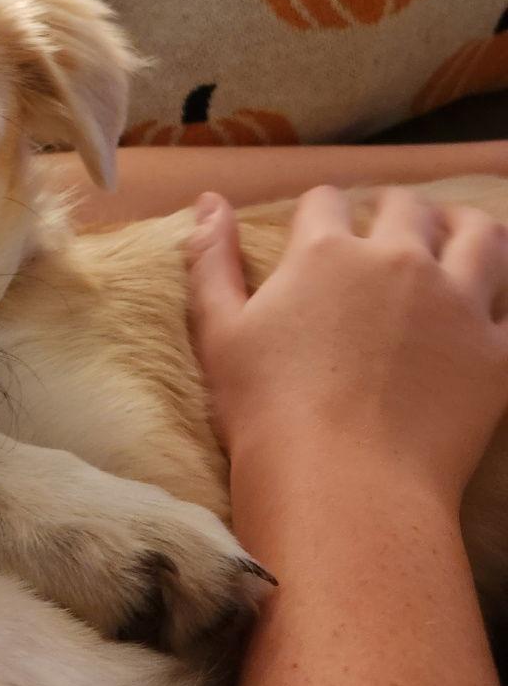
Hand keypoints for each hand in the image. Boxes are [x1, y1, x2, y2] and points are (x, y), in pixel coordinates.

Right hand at [186, 186, 507, 516]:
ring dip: (463, 227)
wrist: (342, 486)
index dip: (320, 211)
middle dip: (393, 210)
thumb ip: (210, 260)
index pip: (326, 201)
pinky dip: (506, 298)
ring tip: (454, 236)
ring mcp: (455, 303)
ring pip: (478, 235)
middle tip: (386, 229)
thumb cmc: (267, 413)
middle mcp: (397, 260)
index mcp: (325, 252)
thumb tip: (208, 200)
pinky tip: (491, 306)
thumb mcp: (219, 332)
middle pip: (406, 206)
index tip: (319, 229)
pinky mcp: (495, 351)